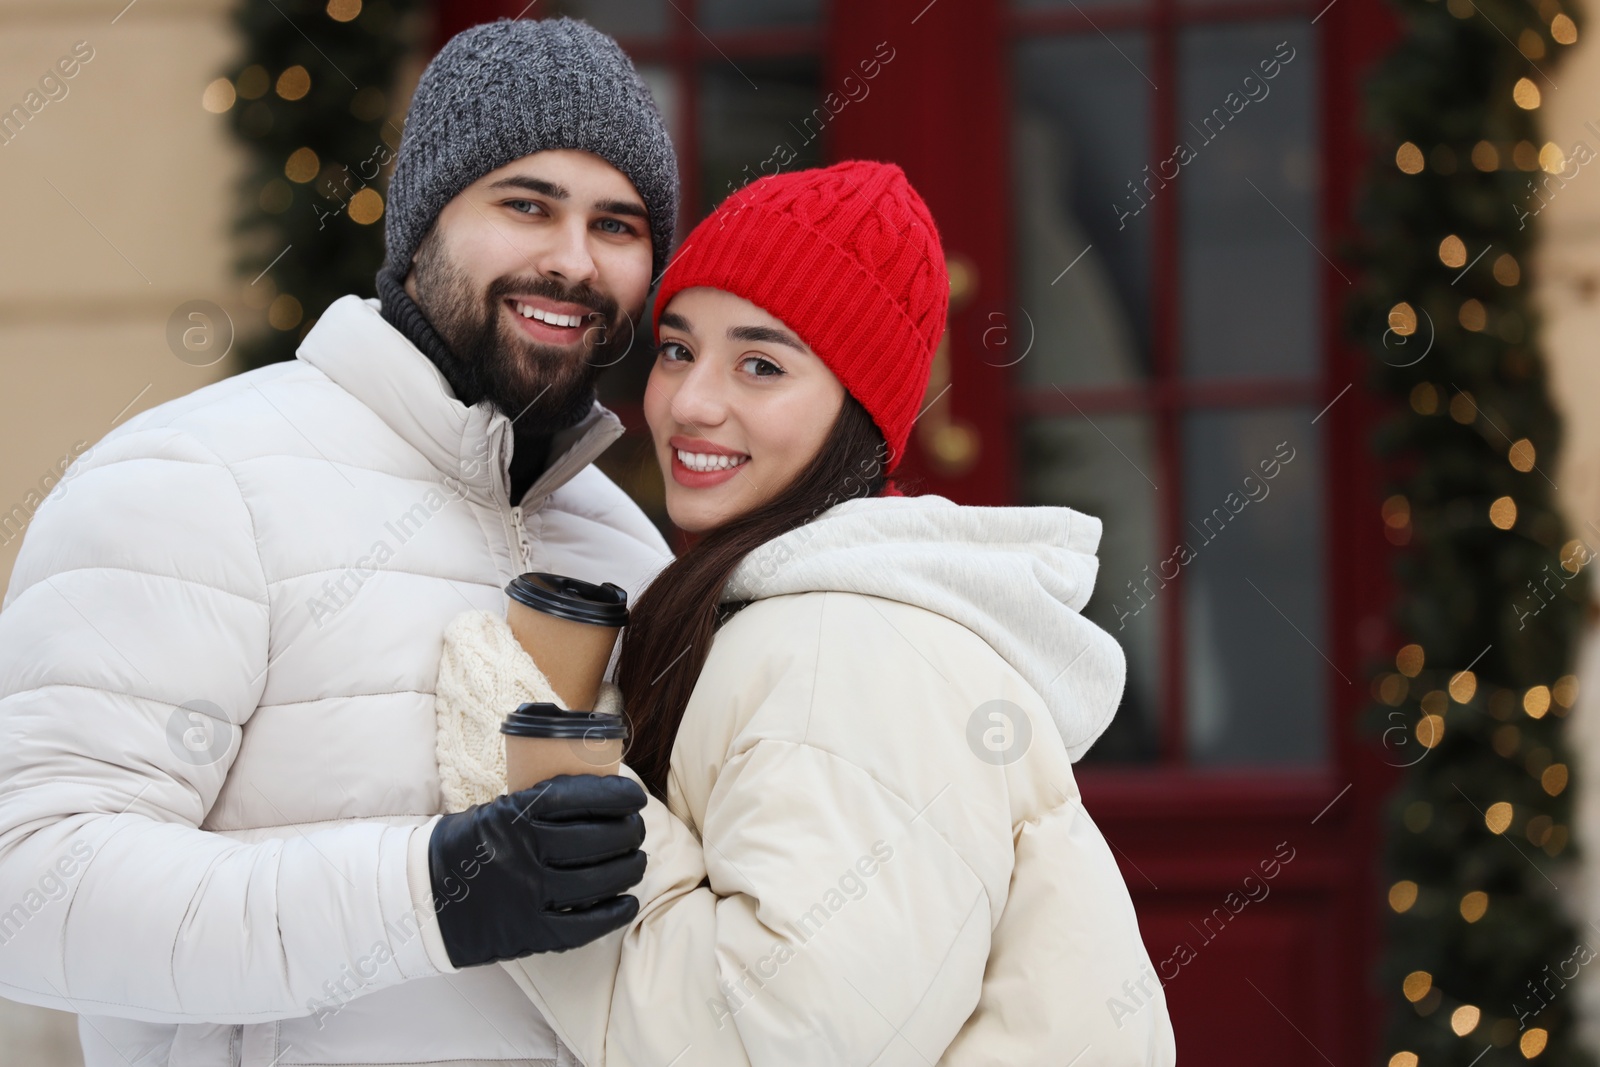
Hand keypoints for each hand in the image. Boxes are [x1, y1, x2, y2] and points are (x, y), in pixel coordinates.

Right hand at [428, 774, 647, 966]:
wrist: (423, 898)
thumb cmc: (467, 848)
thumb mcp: (496, 811)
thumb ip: (540, 804)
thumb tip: (598, 794)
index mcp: (513, 815)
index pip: (578, 797)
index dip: (615, 795)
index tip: (634, 796)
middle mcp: (523, 852)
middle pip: (596, 839)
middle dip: (628, 832)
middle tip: (636, 830)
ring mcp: (527, 894)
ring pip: (597, 880)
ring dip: (627, 869)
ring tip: (636, 861)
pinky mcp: (529, 932)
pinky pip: (584, 925)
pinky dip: (613, 913)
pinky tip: (628, 903)